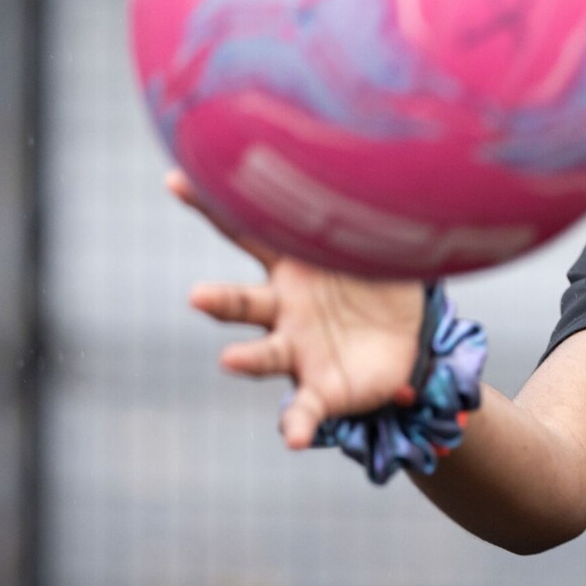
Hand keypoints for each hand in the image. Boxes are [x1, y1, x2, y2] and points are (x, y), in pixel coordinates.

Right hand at [167, 169, 424, 449]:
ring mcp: (298, 352)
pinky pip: (304, 409)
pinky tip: (289, 438)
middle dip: (219, 300)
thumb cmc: (379, 279)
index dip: (210, 205)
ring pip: (264, 355)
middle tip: (197, 297)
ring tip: (230, 361)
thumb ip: (367, 205)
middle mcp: (283, 310)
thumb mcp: (377, 239)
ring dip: (246, 359)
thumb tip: (382, 146)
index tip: (177, 178)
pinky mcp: (321, 391)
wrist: (409, 339)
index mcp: (293, 267)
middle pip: (243, 301)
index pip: (245, 231)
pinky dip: (295, 424)